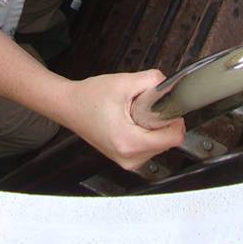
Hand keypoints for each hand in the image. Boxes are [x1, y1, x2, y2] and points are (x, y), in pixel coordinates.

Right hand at [62, 70, 186, 170]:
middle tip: (140, 106)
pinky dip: (146, 133)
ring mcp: (127, 162)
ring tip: (132, 114)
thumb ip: (152, 81)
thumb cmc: (89, 97)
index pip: (173, 138)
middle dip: (160, 121)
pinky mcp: (126, 159)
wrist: (68, 106)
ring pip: (160, 145)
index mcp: (129, 142)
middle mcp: (129, 158)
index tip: (165, 105)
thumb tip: (172, 86)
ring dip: (153, 127)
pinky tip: (130, 122)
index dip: (174, 118)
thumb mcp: (124, 82)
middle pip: (167, 141)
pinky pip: (149, 147)